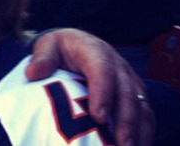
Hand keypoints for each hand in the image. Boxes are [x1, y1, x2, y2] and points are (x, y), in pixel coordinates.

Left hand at [26, 29, 153, 145]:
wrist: (76, 44)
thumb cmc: (60, 48)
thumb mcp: (47, 45)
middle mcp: (118, 65)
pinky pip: (146, 113)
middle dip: (125, 120)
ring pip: (141, 105)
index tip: (98, 117)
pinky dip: (144, 133)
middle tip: (121, 145)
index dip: (103, 92)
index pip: (102, 70)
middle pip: (126, 92)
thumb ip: (42, 57)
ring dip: (139, 130)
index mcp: (95, 50)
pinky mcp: (135, 93)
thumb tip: (33, 73)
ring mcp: (129, 80)